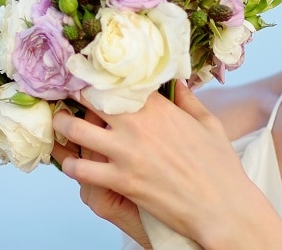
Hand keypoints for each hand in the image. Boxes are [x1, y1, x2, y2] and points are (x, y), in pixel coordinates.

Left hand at [53, 81, 281, 248]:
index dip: (101, 79)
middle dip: (76, 96)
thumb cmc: (219, 165)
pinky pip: (81, 169)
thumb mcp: (209, 123)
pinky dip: (71, 165)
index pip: (118, 82)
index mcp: (158, 107)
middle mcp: (136, 125)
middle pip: (90, 100)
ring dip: (63, 126)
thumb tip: (177, 82)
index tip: (91, 75)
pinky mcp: (121, 181)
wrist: (221, 206)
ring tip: (59, 124)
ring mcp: (125, 153)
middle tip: (67, 96)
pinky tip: (71, 163)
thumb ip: (189, 99)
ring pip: (76, 131)